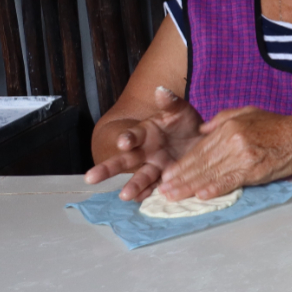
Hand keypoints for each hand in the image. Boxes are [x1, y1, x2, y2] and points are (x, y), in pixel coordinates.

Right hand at [84, 87, 203, 201]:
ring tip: (124, 196)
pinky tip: (142, 200)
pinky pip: (156, 187)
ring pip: (140, 177)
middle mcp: (145, 151)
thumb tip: (160, 90)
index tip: (123, 142)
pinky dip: (150, 193)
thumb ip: (170, 102)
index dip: (127, 138)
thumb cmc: (185, 122)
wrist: (200, 137)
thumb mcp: (180, 109)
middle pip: (124, 160)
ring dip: (132, 186)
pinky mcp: (166, 177)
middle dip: (108, 169)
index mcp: (145, 133)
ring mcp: (155, 166)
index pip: (132, 136)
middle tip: (90, 178)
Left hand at [157, 107, 291, 200]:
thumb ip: (222, 119)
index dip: (182, 164)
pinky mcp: (253, 169)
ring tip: (174, 197)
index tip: (168, 175)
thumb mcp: (248, 112)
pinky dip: (214, 189)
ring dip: (190, 187)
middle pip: (201, 163)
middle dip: (180, 178)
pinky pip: (230, 180)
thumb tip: (202, 130)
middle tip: (163, 191)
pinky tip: (201, 195)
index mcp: (229, 126)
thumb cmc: (278, 125)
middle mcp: (232, 140)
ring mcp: (243, 155)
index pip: (200, 149)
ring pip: (211, 174)